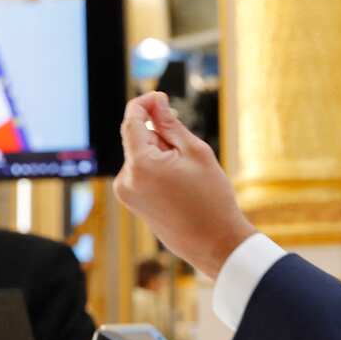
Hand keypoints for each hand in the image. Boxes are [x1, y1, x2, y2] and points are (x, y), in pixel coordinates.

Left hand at [114, 92, 253, 278]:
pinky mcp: (133, 203)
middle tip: (189, 153)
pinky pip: (142, 173)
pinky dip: (157, 169)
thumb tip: (155, 103)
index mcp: (140, 165)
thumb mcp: (195, 152)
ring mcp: (127, 194)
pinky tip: (179, 186)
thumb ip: (170, 124)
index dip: (144, 103)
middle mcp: (126, 179)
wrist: (214, 243)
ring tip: (187, 175)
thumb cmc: (210, 197)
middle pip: (138, 138)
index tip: (160, 96)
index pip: (132, 121)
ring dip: (160, 153)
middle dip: (160, 135)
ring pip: (141, 155)